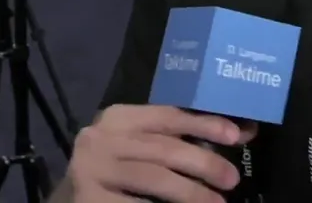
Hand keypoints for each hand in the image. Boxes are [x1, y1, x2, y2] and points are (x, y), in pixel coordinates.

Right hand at [65, 105, 256, 202]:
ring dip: (191, 192)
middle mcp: (100, 138)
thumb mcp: (143, 145)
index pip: (168, 116)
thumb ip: (182, 138)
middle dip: (204, 164)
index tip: (236, 136)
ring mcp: (91, 169)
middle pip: (164, 148)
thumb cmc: (117, 169)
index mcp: (118, 117)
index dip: (204, 124)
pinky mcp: (86, 198)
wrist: (69, 200)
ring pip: (153, 178)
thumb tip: (242, 132)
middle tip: (232, 180)